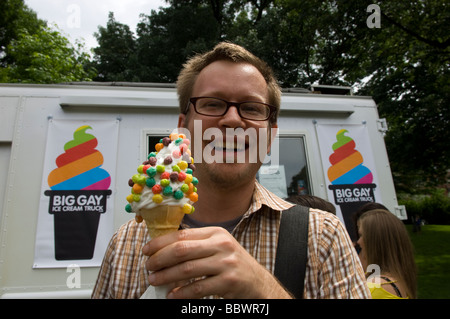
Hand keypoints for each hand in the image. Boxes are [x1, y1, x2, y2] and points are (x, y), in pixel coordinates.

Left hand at [142, 227, 291, 298]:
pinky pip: (198, 288)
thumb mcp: (218, 247)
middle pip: (182, 249)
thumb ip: (197, 244)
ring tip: (154, 280)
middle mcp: (222, 244)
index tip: (146, 250)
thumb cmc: (233, 264)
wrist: (258, 282)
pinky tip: (172, 295)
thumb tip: (163, 247)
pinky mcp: (229, 282)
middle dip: (160, 259)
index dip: (161, 243)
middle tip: (148, 267)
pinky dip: (182, 293)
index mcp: (216, 233)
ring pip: (187, 269)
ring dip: (166, 276)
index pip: (182, 234)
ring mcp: (226, 263)